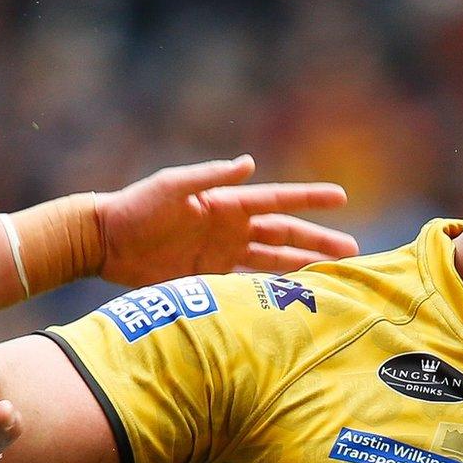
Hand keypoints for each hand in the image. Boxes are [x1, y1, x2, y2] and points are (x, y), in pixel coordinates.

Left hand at [96, 156, 360, 283]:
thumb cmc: (137, 207)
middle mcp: (232, 229)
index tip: (341, 197)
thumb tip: (249, 163)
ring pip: (275, 262)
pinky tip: (293, 299)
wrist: (108, 241)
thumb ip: (210, 176)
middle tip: (355, 252)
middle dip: (320, 243)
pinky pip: (250, 286)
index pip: (278, 200)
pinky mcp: (211, 280)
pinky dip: (272, 292)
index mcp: (227, 204)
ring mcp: (224, 256)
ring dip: (304, 268)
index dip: (310, 199)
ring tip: (335, 276)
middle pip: (286, 236)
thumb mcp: (172, 186)